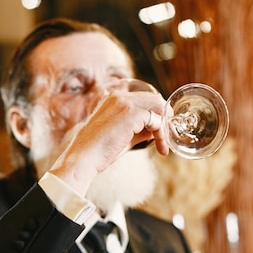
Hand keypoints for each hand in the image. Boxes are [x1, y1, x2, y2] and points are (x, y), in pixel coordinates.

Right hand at [48, 89, 168, 195]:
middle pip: (154, 99)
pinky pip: (156, 120)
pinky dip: (161, 134)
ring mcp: (125, 102)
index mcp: (113, 97)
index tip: (161, 128)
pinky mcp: (131, 113)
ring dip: (164, 127)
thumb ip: (140, 128)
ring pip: (158, 107)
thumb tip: (158, 129)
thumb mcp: (123, 134)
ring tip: (164, 144)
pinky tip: (160, 147)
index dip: (156, 112)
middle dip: (165, 117)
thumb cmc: (99, 150)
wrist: (84, 157)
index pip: (144, 97)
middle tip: (168, 135)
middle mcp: (119, 95)